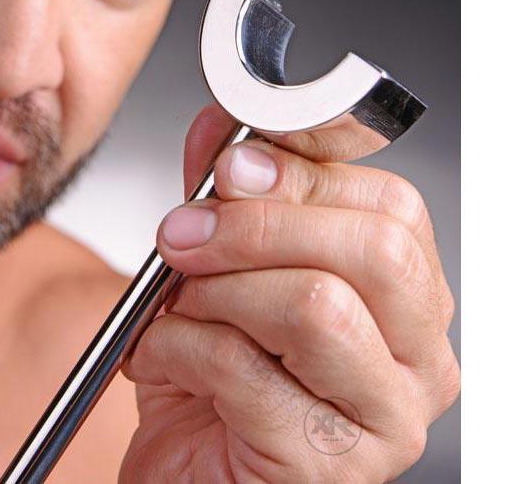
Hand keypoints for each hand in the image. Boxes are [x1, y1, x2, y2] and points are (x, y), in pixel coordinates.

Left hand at [120, 105, 458, 482]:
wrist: (189, 467)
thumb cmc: (215, 374)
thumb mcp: (219, 266)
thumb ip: (228, 196)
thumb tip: (224, 130)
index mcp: (405, 296)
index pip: (391, 205)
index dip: (300, 172)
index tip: (230, 168)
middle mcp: (416, 357)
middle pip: (372, 249)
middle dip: (256, 226)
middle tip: (185, 233)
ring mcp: (386, 417)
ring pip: (316, 305)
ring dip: (216, 292)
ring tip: (179, 307)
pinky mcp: (332, 467)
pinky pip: (248, 371)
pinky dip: (179, 348)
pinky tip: (164, 359)